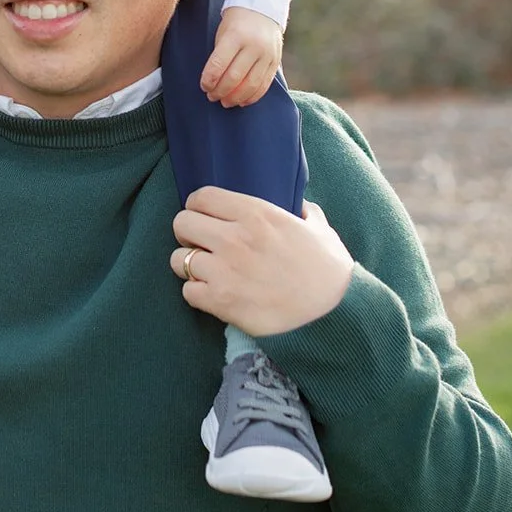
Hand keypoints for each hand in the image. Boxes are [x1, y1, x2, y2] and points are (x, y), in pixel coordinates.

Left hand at [170, 187, 353, 336]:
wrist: (333, 315)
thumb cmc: (328, 270)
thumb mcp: (319, 228)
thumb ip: (303, 211)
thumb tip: (300, 207)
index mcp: (256, 213)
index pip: (201, 197)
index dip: (198, 206)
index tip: (205, 216)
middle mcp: (234, 237)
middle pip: (181, 223)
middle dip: (188, 233)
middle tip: (202, 243)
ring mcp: (224, 270)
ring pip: (179, 259)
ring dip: (190, 265)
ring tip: (206, 271)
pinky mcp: (221, 302)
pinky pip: (187, 291)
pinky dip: (197, 293)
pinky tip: (213, 294)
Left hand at [200, 7, 282, 105]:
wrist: (262, 8)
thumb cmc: (236, 22)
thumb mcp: (223, 32)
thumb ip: (219, 56)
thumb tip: (213, 82)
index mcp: (236, 35)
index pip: (219, 64)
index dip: (209, 79)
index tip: (204, 86)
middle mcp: (254, 45)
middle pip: (235, 77)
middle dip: (220, 91)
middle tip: (211, 96)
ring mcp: (267, 54)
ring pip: (250, 84)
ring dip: (235, 97)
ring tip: (225, 102)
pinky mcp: (275, 62)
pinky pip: (264, 85)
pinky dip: (252, 96)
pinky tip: (241, 101)